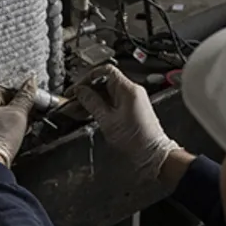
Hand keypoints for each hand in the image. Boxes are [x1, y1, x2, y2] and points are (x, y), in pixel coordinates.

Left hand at [0, 78, 36, 177]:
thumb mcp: (18, 113)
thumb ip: (25, 96)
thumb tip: (31, 82)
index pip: (4, 92)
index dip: (19, 97)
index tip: (28, 104)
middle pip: (0, 107)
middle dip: (15, 112)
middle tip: (26, 118)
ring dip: (11, 124)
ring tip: (22, 130)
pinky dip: (4, 134)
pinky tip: (12, 140)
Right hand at [73, 66, 179, 182]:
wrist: (151, 153)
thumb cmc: (136, 139)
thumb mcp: (107, 120)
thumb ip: (92, 103)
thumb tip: (80, 91)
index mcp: (128, 89)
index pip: (105, 71)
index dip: (87, 77)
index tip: (76, 88)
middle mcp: (132, 91)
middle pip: (104, 82)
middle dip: (87, 90)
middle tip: (73, 100)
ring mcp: (132, 99)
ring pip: (106, 93)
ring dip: (91, 100)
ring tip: (77, 109)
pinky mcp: (131, 108)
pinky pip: (111, 101)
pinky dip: (99, 106)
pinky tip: (88, 113)